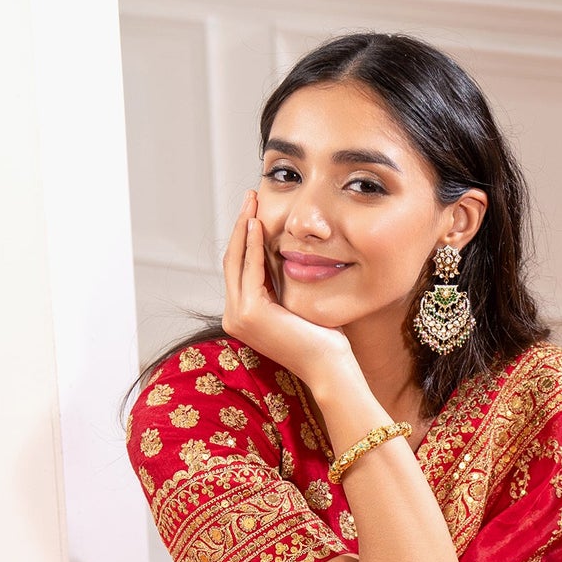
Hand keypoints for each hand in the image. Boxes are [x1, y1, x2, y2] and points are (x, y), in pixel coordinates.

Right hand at [220, 191, 358, 393]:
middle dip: (241, 224)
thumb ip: (282, 281)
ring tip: (252, 201)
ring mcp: (238, 317)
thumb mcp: (295, 301)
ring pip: (236, 260)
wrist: (329, 365)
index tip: (255, 210)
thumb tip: (285, 251)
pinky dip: (253, 244)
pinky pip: (249, 269)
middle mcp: (234, 317)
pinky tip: (259, 224)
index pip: (239, 267)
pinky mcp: (250, 313)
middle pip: (232, 260)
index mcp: (243, 315)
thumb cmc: (322, 338)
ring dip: (244, 227)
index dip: (245, 236)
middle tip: (250, 196)